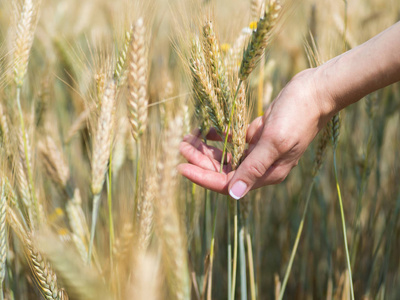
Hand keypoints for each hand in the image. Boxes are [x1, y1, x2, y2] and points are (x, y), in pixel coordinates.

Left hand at [178, 68, 332, 198]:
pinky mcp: (258, 135)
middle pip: (224, 170)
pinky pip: (233, 140)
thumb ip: (254, 167)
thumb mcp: (275, 142)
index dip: (202, 177)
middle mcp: (261, 165)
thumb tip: (235, 194)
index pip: (228, 183)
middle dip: (200, 160)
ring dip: (206, 148)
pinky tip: (206, 130)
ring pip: (226, 155)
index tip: (181, 167)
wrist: (316, 91)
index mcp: (266, 173)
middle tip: (181, 145)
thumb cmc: (298, 116)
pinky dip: (219, 137)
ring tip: (187, 137)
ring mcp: (259, 150)